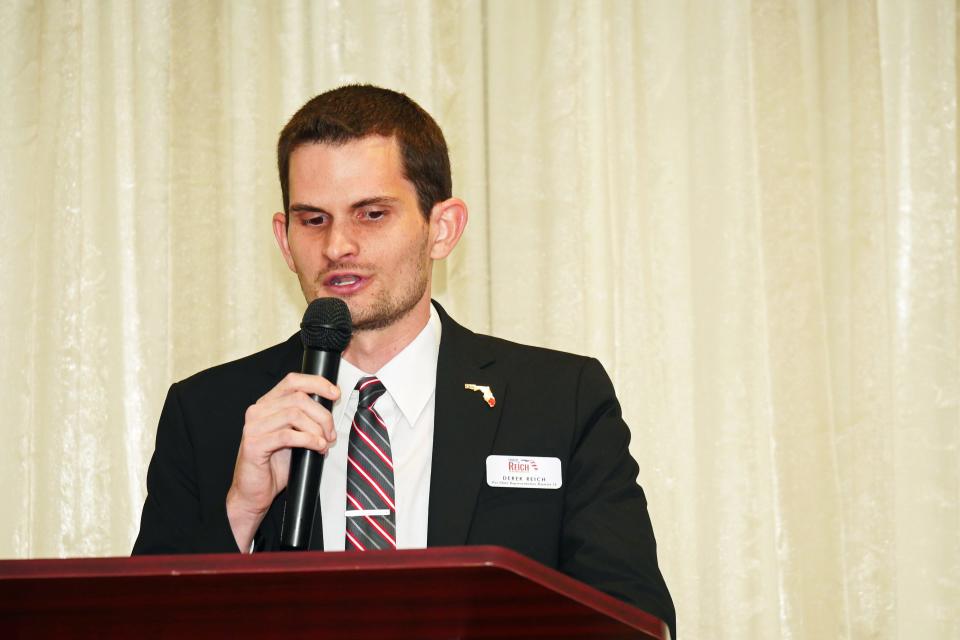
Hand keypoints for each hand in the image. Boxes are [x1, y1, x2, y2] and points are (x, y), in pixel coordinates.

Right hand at [226, 373, 339, 551]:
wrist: (254, 493)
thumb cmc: (275, 465)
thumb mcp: (295, 436)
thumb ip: (306, 419)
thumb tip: (331, 411)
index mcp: (267, 404)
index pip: (293, 381)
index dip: (316, 383)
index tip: (335, 394)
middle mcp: (258, 411)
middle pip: (299, 398)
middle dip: (323, 415)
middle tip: (331, 433)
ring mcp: (254, 427)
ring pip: (295, 414)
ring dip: (317, 429)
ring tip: (324, 443)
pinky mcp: (254, 444)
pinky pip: (287, 435)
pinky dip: (308, 440)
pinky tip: (317, 447)